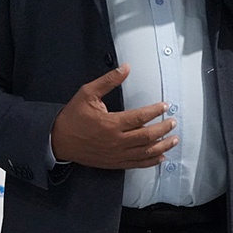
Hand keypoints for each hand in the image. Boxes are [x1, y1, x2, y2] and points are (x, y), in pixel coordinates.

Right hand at [50, 65, 176, 168]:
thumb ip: (108, 81)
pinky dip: (150, 161)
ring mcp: (116, 154)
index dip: (155, 111)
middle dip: (163, 128)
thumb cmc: (72, 117)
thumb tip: (125, 68)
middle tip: (172, 122)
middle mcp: (116, 141)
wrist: (59, 140)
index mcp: (111, 123)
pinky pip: (136, 164)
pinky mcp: (114, 163)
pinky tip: (160, 156)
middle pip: (147, 136)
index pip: (140, 117)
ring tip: (173, 140)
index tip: (165, 106)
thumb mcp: (87, 93)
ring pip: (145, 152)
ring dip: (162, 146)